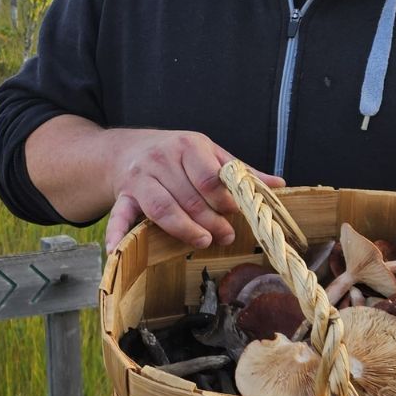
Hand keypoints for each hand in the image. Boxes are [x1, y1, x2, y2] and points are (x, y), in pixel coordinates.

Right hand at [101, 130, 282, 250]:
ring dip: (184, 229)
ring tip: (203, 241)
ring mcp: (140, 179)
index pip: (209, 178)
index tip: (236, 212)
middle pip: (189, 198)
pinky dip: (117, 233)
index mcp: (188, 146)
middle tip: (227, 236)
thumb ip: (240, 171)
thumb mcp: (209, 154)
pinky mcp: (123, 196)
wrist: (127, 149)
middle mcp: (161, 160)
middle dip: (211, 221)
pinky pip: (119, 216)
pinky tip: (116, 250)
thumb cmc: (177, 154)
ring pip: (162, 209)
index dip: (225, 199)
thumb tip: (278, 185)